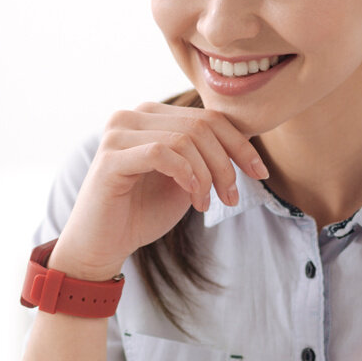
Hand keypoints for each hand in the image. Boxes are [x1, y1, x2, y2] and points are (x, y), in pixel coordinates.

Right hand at [49, 103, 267, 280]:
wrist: (102, 245)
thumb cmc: (142, 212)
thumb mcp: (186, 180)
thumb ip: (206, 156)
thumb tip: (247, 140)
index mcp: (152, 116)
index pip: (208, 116)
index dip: (240, 144)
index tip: (259, 174)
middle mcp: (132, 115)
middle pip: (201, 126)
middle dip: (226, 164)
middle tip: (230, 198)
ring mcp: (118, 133)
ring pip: (185, 139)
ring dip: (207, 175)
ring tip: (207, 205)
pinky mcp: (110, 157)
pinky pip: (161, 153)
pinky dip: (186, 175)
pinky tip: (192, 197)